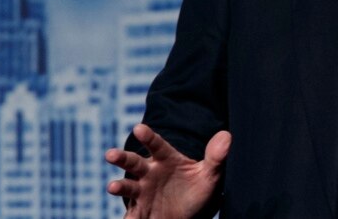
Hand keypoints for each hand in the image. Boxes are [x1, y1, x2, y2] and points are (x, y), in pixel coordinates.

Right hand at [105, 124, 230, 218]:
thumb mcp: (210, 175)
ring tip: (113, 187)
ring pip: (127, 187)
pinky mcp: (139, 212)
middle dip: (122, 158)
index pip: (157, 145)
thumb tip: (227, 135)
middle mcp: (150, 173)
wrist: (190, 214)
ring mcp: (142, 192)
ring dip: (119, 186)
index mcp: (166, 159)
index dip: (148, 137)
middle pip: (134, 163)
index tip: (139, 128)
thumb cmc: (197, 190)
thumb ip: (216, 156)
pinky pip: (131, 216)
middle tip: (110, 154)